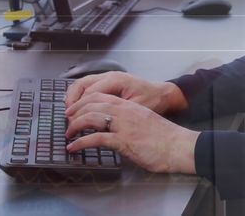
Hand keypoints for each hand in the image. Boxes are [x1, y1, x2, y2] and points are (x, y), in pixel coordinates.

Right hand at [64, 72, 186, 115]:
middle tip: (68, 118)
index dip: (80, 108)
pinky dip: (80, 95)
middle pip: (82, 84)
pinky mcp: (108, 81)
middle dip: (72, 101)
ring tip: (69, 113)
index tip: (73, 121)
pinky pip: (88, 85)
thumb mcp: (137, 108)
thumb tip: (99, 120)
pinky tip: (77, 106)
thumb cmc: (153, 100)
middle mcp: (110, 75)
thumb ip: (118, 112)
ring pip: (83, 83)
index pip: (90, 92)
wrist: (163, 94)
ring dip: (73, 97)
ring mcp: (108, 76)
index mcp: (116, 80)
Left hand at [65, 93, 197, 173]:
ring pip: (91, 117)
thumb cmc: (163, 137)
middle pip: (92, 104)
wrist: (177, 146)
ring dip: (75, 126)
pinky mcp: (123, 140)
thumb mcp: (144, 121)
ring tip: (68, 134)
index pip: (100, 96)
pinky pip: (96, 139)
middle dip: (75, 111)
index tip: (74, 109)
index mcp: (129, 105)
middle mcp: (124, 111)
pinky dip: (81, 143)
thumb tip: (116, 126)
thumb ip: (129, 119)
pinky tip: (74, 148)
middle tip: (67, 120)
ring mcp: (123, 125)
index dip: (83, 101)